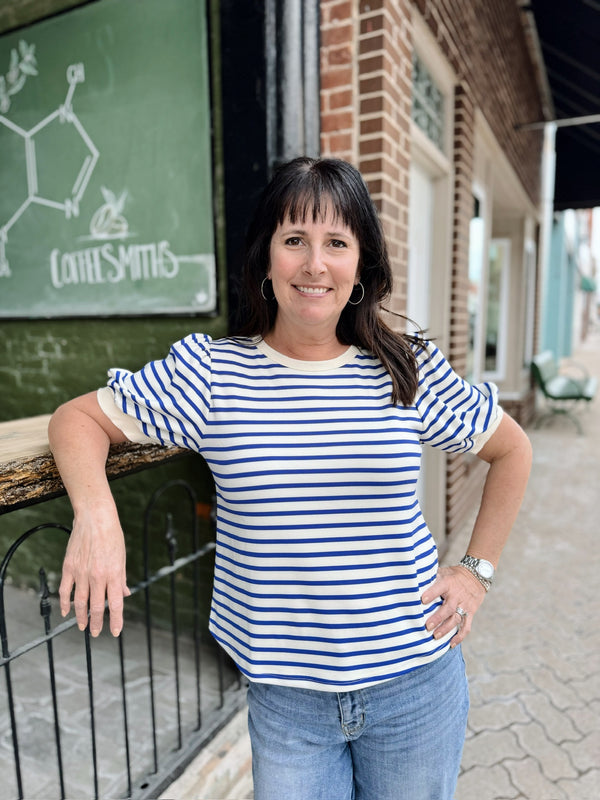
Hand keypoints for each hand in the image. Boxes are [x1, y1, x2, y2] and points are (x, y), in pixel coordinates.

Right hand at [59, 504, 129, 636]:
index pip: (115, 604)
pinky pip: (65, 590)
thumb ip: (121, 578)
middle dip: (97, 623)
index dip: (116, 621)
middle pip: (96, 607)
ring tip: (83, 627)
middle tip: (97, 633)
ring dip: (80, 617)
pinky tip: (66, 612)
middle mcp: (97, 576)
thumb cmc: (112, 536)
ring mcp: (81, 573)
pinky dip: (65, 603)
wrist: (95, 518)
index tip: (115, 632)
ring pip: (79, 602)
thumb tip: (125, 594)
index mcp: (113, 574)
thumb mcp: (122, 558)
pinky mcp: (69, 567)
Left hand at [421, 565, 486, 646]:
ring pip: (456, 619)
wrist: (477, 576)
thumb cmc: (454, 575)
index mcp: (448, 583)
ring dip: (446, 629)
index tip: (422, 600)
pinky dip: (460, 636)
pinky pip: (466, 626)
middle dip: (438, 618)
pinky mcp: (470, 613)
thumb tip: (413, 581)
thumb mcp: (444, 572)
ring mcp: (464, 605)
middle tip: (427, 626)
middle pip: (448, 608)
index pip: (439, 588)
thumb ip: (431, 578)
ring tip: (436, 636)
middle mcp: (457, 595)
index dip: (431, 594)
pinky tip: (451, 644)